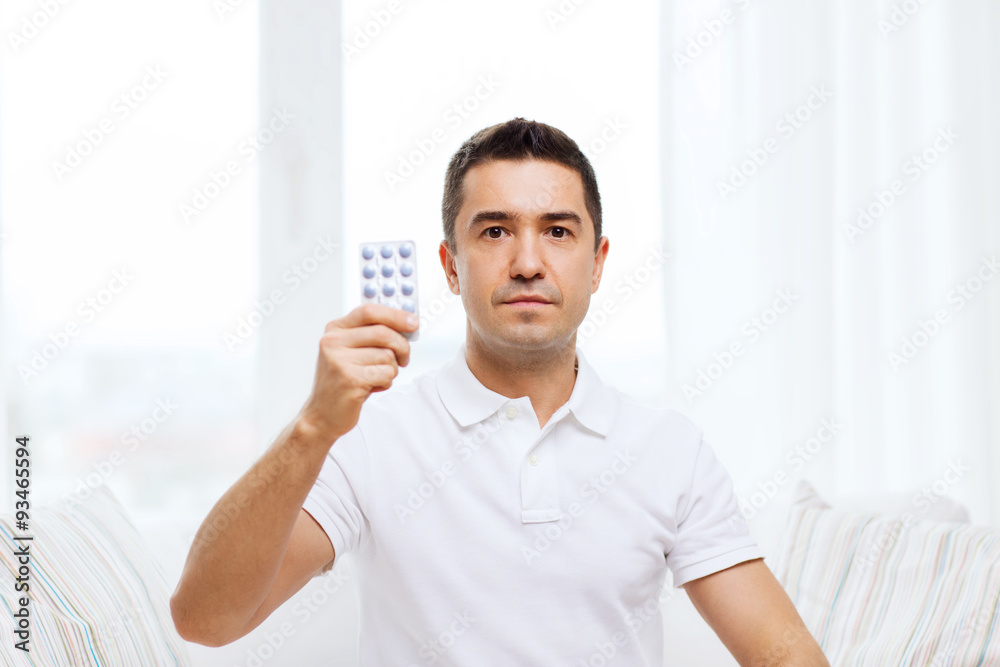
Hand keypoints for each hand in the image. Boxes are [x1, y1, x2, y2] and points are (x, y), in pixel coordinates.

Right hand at [297, 303, 418, 443]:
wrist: (322, 414)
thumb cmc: (342, 382)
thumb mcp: (351, 351)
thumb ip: (372, 335)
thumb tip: (406, 324)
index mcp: (335, 330)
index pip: (369, 311)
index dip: (395, 315)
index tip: (413, 322)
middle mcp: (333, 342)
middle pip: (383, 333)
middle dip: (402, 346)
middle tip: (404, 358)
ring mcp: (340, 361)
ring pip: (387, 356)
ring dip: (391, 370)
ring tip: (375, 377)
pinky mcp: (350, 380)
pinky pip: (386, 374)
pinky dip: (386, 382)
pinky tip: (371, 387)